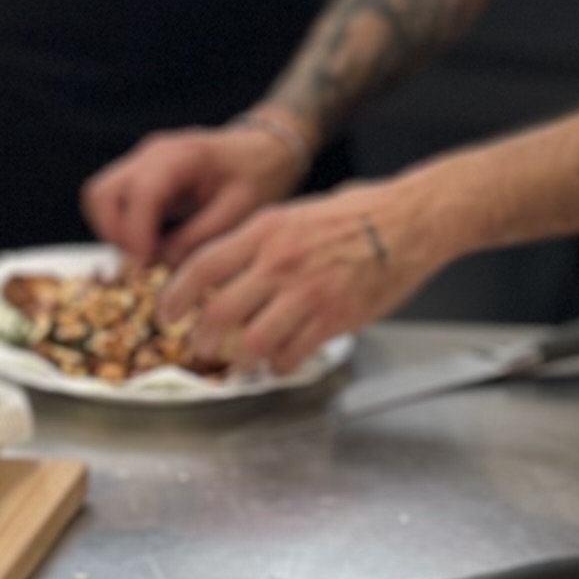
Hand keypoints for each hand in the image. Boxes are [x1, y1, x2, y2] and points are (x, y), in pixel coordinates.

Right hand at [84, 115, 305, 267]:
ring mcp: (140, 160)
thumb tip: (163, 259)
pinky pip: (112, 201)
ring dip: (115, 232)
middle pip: (102, 193)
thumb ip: (201, 238)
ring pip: (99, 197)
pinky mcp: (139, 173)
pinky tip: (154, 241)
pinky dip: (122, 226)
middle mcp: (152, 152)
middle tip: (149, 261)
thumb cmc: (258, 179)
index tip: (149, 264)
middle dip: (117, 235)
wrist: (264, 150)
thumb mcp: (241, 213)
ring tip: (152, 252)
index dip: (136, 234)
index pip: (139, 193)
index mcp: (181, 156)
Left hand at [160, 180, 437, 370]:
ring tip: (240, 364)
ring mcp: (308, 291)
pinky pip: (292, 353)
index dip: (176, 296)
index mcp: (266, 230)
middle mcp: (280, 261)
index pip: (202, 266)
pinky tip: (279, 362)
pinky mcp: (335, 317)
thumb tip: (225, 271)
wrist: (411, 219)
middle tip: (200, 348)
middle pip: (220, 310)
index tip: (167, 313)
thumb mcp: (295, 213)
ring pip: (253, 340)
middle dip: (202, 338)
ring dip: (240, 360)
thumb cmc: (358, 215)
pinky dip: (279, 365)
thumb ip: (259, 241)